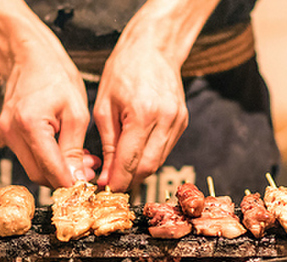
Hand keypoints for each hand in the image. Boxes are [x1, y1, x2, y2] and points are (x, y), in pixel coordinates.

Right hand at [0, 0, 96, 187]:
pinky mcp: (7, 134)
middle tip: (89, 172)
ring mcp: (6, 134)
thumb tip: (76, 178)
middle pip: (39, 175)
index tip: (87, 188)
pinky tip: (66, 151)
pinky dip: (48, 160)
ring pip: (33, 168)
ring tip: (82, 159)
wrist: (30, 56)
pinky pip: (29, 157)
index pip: (50, 169)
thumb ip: (75, 149)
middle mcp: (12, 133)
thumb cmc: (54, 75)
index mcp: (30, 125)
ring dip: (57, 171)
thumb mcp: (76, 112)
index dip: (70, 184)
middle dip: (65, 179)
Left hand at [93, 0, 219, 191]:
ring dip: (140, 171)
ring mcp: (178, 121)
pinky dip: (149, 157)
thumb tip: (107, 174)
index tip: (106, 189)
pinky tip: (135, 155)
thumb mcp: (104, 106)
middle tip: (112, 185)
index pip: (131, 161)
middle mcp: (165, 119)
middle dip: (129, 180)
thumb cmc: (123, 70)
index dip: (118, 180)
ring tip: (121, 171)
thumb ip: (107, 143)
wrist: (153, 48)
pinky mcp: (182, 122)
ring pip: (159, 161)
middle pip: (149, 167)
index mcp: (142, 114)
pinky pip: (165, 149)